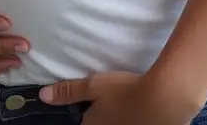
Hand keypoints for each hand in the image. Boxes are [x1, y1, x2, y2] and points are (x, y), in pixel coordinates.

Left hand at [41, 71, 200, 124]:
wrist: (164, 99)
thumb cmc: (124, 92)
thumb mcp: (94, 86)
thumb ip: (69, 91)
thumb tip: (42, 96)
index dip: (83, 116)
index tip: (87, 108)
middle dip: (98, 118)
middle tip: (106, 104)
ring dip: (115, 118)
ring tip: (120, 106)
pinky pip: (129, 124)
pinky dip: (129, 119)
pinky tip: (136, 109)